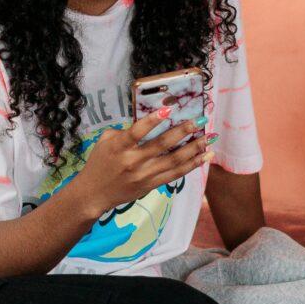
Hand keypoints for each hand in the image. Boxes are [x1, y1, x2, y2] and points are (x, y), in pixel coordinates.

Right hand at [78, 114, 210, 215]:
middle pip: (161, 145)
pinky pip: (176, 174)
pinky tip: (205, 156)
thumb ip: (125, 131)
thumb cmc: (100, 163)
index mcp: (119, 147)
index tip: (168, 110)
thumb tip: (151, 121)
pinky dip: (192, 165)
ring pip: (174, 161)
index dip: (152, 121)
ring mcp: (144, 175)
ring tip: (210, 138)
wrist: (94, 194)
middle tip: (200, 120)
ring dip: (195, 148)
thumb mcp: (105, 141)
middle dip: (183, 131)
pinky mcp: (151, 185)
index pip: (136, 132)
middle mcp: (133, 161)